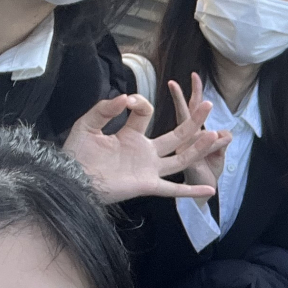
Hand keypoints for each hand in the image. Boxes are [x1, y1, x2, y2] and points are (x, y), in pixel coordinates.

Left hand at [64, 90, 228, 203]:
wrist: (71, 179)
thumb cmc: (77, 154)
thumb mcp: (87, 125)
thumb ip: (104, 109)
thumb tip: (124, 97)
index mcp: (131, 136)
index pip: (146, 114)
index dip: (141, 103)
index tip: (129, 102)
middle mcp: (144, 152)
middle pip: (176, 135)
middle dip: (193, 120)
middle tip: (208, 104)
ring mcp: (148, 169)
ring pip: (181, 158)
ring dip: (198, 147)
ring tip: (215, 134)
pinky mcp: (147, 185)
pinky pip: (173, 189)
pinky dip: (191, 190)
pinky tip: (210, 189)